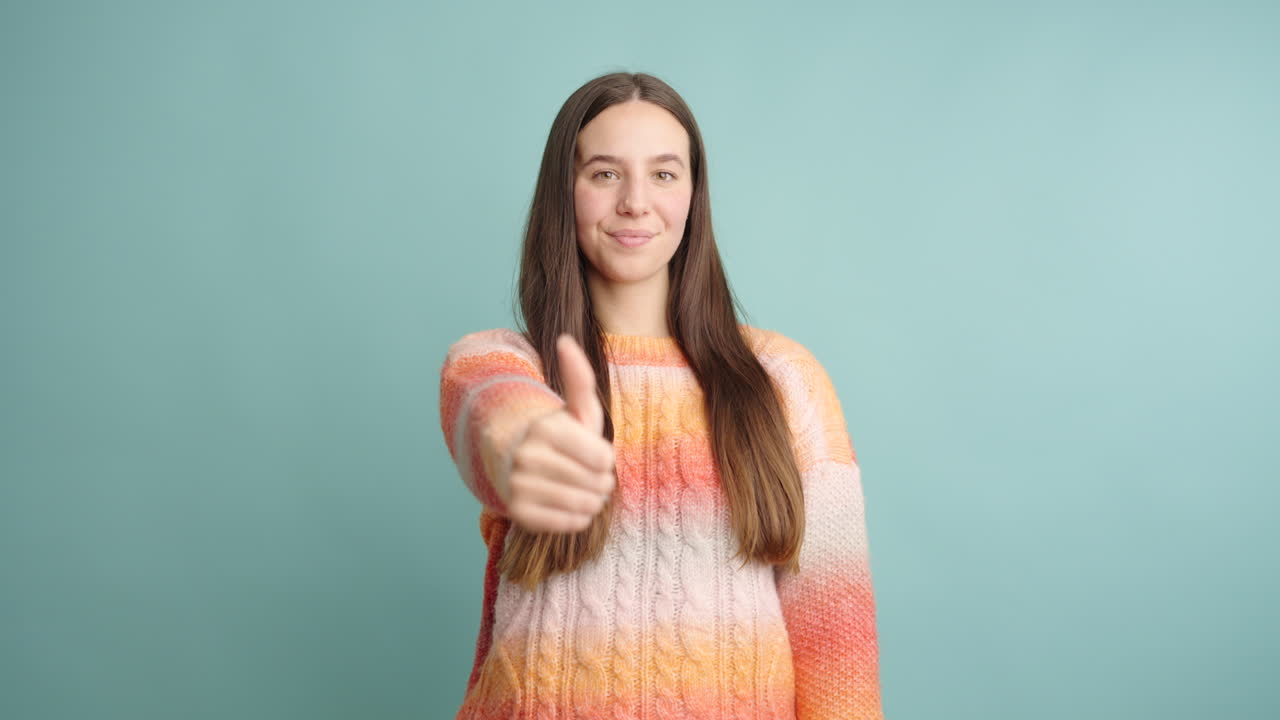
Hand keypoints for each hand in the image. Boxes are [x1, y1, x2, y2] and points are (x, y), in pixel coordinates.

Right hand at [500, 334, 615, 532]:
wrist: (518, 462)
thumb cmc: (560, 434)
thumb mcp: (575, 406)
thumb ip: (578, 377)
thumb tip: (565, 340)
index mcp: (546, 428)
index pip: (603, 459)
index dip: (606, 459)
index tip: (593, 453)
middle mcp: (527, 457)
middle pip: (597, 484)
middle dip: (601, 481)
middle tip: (588, 473)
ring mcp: (520, 486)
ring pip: (585, 506)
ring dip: (592, 500)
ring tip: (580, 487)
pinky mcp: (519, 513)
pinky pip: (570, 524)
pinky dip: (577, 517)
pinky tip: (567, 503)